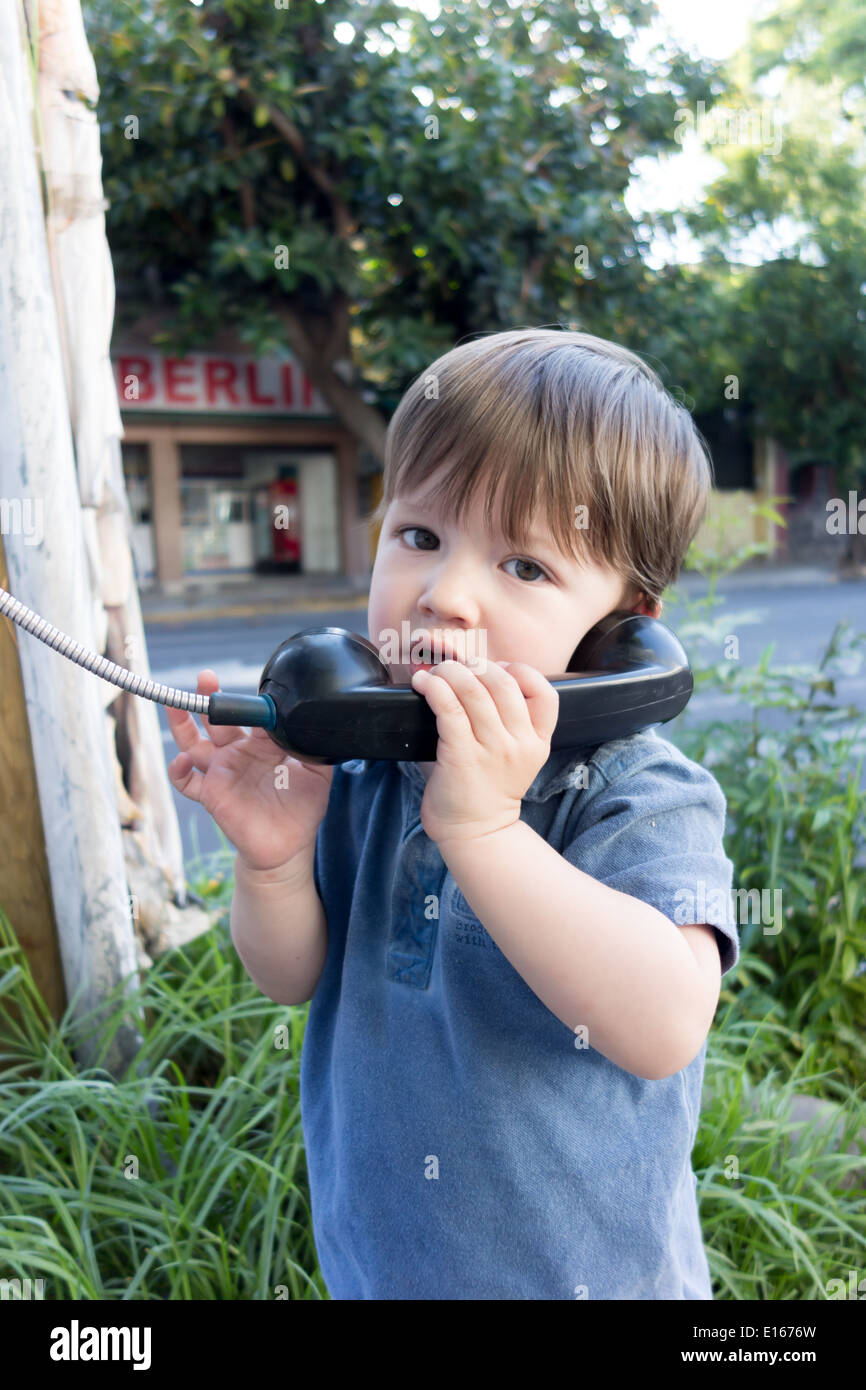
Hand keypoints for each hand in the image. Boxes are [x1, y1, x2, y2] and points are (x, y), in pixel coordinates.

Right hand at [166, 669, 333, 871]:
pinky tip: (181, 762)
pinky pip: (186, 782)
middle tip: (206, 678)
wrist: (288, 846)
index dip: (249, 703)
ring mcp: (222, 772)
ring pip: (193, 744)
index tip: (252, 696)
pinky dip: (178, 771)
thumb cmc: (301, 809)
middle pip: (217, 721)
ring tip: (175, 704)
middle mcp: (238, 753)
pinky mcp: (211, 794)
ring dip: (182, 724)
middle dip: (210, 698)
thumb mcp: (317, 774)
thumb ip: (313, 747)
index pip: (251, 715)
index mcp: (262, 744)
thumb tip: (314, 723)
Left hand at [410, 659, 558, 847]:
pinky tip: (423, 683)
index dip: (520, 671)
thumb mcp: (512, 755)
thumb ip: (502, 718)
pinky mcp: (462, 756)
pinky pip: (449, 708)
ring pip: (474, 690)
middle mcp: (519, 744)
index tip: (497, 669)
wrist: (475, 832)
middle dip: (477, 665)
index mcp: (537, 742)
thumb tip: (466, 671)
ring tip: (436, 672)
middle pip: (504, 682)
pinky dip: (434, 688)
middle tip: (457, 668)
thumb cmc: (485, 788)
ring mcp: (492, 750)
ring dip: (450, 672)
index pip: (545, 692)